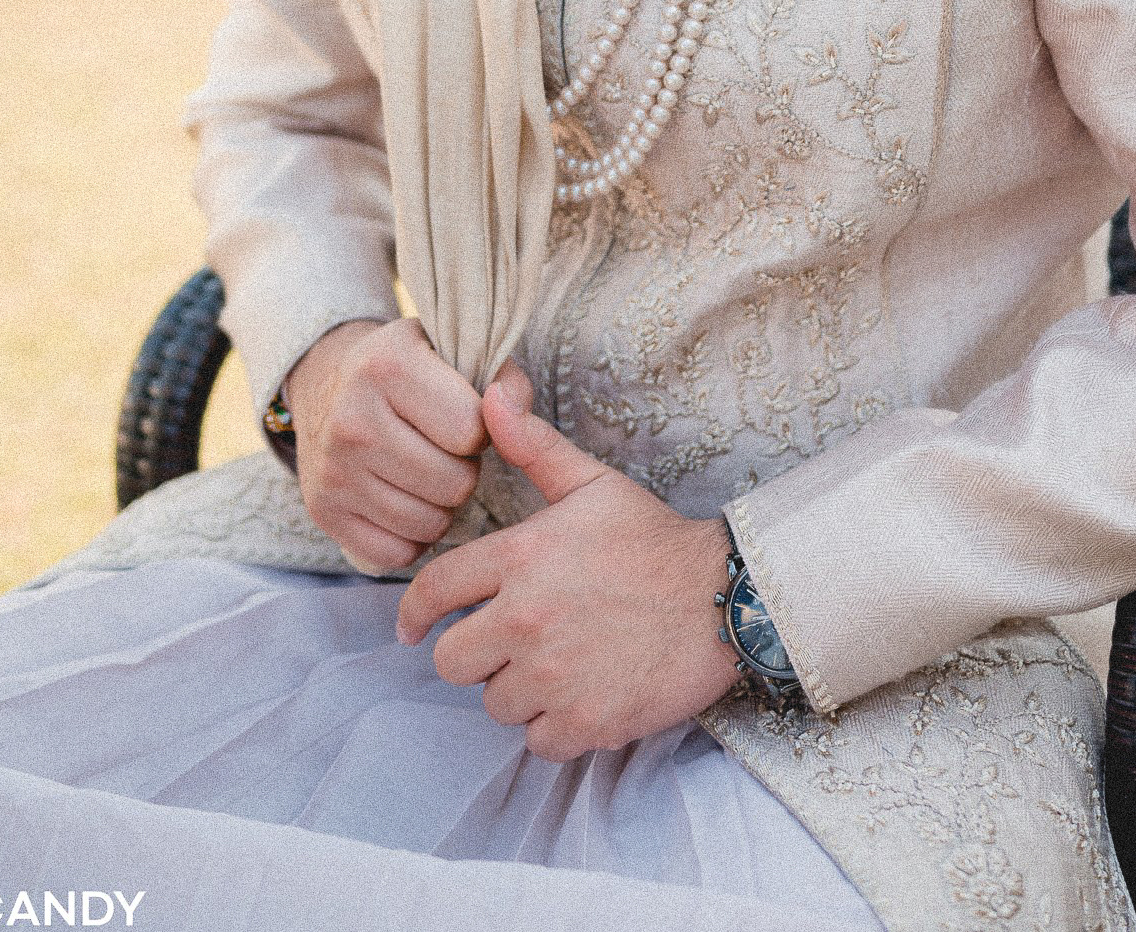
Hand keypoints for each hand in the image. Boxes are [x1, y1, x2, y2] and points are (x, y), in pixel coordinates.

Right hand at [287, 317, 489, 574]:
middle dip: (463, 470)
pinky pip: (397, 554)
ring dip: (441, 506)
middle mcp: (353, 418)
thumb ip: (503, 378)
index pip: (471, 430)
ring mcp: (334, 470)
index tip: (462, 418)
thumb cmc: (409, 372)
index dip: (480, 430)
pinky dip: (411, 537)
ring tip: (427, 474)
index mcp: (389, 364)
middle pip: (456, 483)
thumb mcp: (454, 351)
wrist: (328, 386)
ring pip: (431, 524)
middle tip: (444, 451)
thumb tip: (511, 410)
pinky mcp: (323, 511)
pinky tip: (404, 500)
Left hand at [396, 375, 739, 760]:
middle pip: (453, 662)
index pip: (435, 591)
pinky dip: (553, 727)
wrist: (723, 597)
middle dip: (474, 654)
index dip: (414, 614)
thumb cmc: (653, 538)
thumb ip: (533, 444)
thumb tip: (491, 394)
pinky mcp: (586, 722)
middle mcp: (525, 618)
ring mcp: (554, 676)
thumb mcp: (592, 483)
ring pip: (494, 703)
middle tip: (508, 644)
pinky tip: (578, 698)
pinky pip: (537, 742)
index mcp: (520, 557)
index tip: (412, 628)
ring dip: (517, 691)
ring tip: (555, 667)